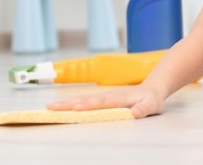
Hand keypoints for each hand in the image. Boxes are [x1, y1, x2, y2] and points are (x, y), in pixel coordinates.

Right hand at [46, 84, 164, 118]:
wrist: (152, 89)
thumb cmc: (152, 99)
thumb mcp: (152, 105)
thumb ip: (144, 109)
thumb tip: (135, 113)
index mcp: (118, 99)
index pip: (101, 103)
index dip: (88, 105)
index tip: (73, 108)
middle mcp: (108, 96)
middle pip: (85, 100)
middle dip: (68, 104)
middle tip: (50, 107)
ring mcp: (104, 97)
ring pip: (82, 99)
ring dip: (66, 103)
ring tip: (50, 107)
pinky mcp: (102, 99)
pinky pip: (84, 101)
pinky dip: (72, 103)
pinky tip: (61, 107)